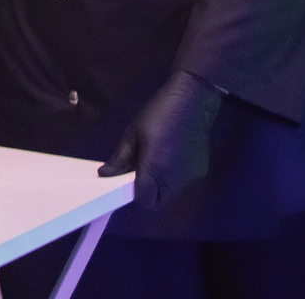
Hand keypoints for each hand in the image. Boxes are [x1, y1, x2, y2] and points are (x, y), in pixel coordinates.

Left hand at [97, 70, 222, 209]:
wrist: (192, 101)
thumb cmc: (158, 114)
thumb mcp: (132, 134)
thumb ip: (120, 159)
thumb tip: (104, 174)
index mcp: (155, 170)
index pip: (143, 201)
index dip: (133, 196)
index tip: (125, 183)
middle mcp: (175, 180)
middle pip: (158, 202)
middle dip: (146, 195)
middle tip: (138, 175)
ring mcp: (190, 178)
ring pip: (170, 195)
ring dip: (159, 188)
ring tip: (154, 164)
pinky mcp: (200, 172)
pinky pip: (182, 184)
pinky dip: (173, 179)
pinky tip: (170, 159)